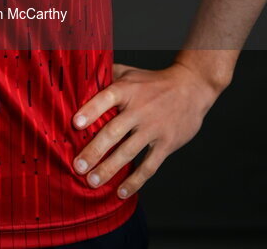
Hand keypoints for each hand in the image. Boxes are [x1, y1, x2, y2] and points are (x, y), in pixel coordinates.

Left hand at [71, 61, 221, 198]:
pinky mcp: (166, 143)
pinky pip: (149, 166)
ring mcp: (153, 128)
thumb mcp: (130, 73)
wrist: (191, 88)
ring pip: (128, 152)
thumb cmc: (153, 82)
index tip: (75, 124)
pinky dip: (135, 181)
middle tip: (78, 166)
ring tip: (93, 182)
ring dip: (109, 169)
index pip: (106, 98)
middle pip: (114, 131)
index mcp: (127, 89)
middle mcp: (139, 109)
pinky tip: (121, 192)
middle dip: (94, 150)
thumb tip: (80, 78)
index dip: (90, 110)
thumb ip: (106, 75)